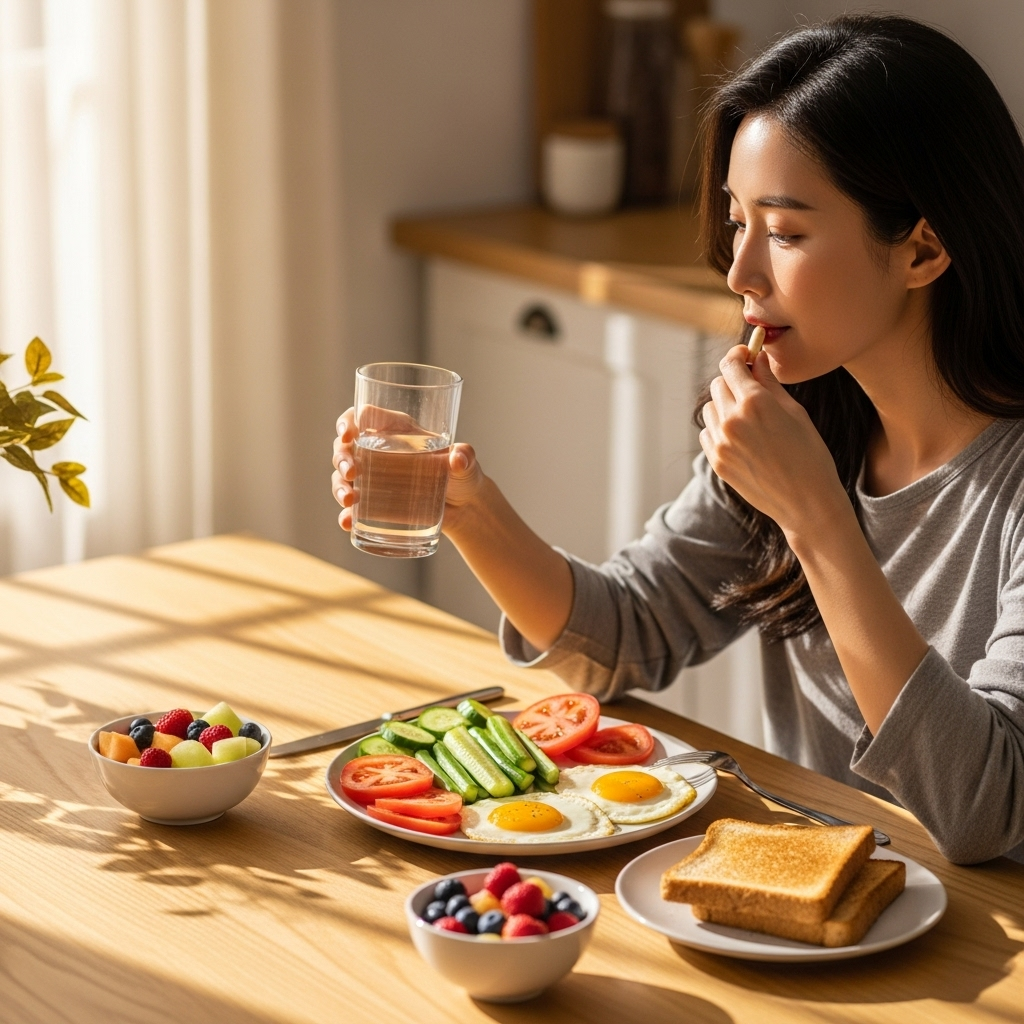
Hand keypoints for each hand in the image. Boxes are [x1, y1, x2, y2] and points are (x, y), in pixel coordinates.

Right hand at [331, 407, 486, 532]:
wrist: (464, 509)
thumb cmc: (462, 475)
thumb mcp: (466, 463)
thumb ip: (465, 457)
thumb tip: (458, 458)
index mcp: (396, 431)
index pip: (362, 417)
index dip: (348, 422)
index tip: (348, 434)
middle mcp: (378, 451)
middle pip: (345, 447)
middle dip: (341, 458)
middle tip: (351, 472)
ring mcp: (372, 478)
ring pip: (342, 476)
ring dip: (338, 486)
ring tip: (348, 500)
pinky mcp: (374, 504)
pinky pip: (351, 508)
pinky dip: (346, 514)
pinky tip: (347, 521)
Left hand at [699, 346, 848, 539]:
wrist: (806, 502)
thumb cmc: (810, 454)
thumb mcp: (795, 412)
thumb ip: (769, 382)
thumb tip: (756, 359)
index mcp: (755, 403)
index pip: (731, 365)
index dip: (737, 356)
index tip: (744, 356)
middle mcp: (732, 420)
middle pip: (718, 385)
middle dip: (733, 382)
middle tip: (751, 389)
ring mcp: (721, 443)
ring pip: (710, 409)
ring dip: (724, 406)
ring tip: (748, 418)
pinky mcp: (717, 462)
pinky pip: (707, 433)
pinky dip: (718, 429)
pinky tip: (740, 437)